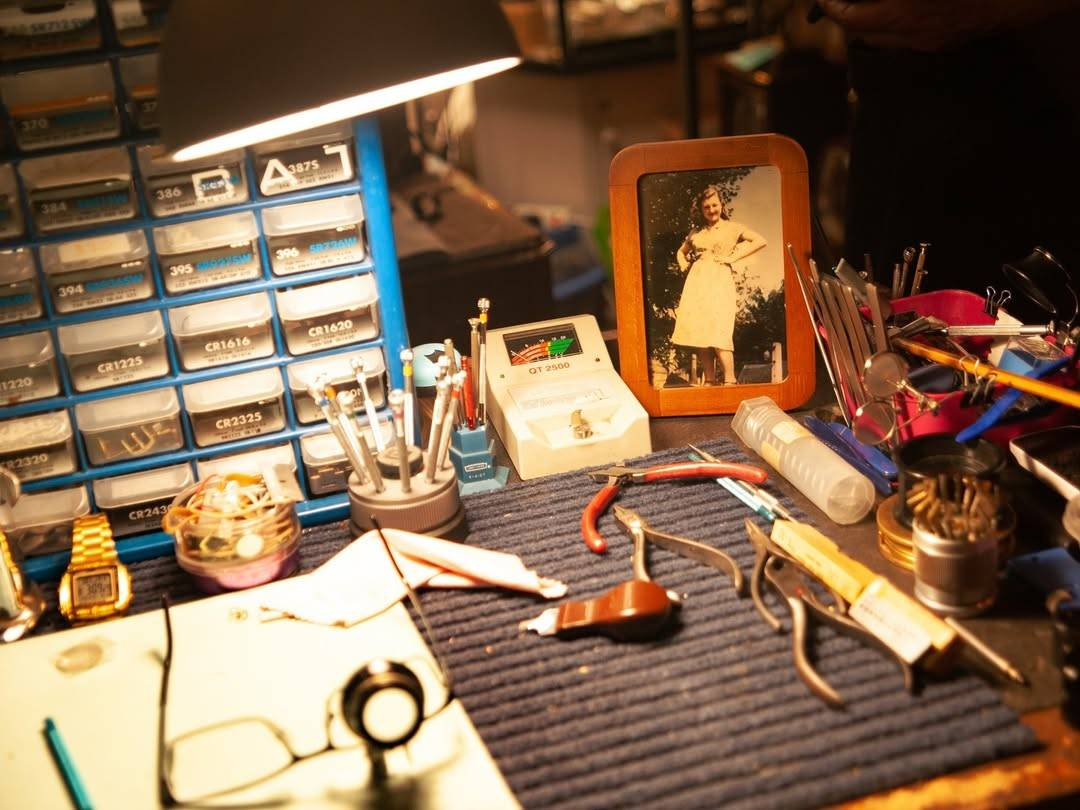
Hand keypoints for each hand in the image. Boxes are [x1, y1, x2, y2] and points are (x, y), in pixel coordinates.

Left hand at [819, 0, 1044, 50]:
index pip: (849, 17)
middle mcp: (909, 33)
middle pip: (860, 33)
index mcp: (902, 12)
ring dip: (868, 24)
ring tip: (865, 6)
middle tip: (840, 0)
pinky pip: (903, 41)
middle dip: (847, 16)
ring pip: (880, 40)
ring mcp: (926, 42)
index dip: (831, 5)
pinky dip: (892, 27)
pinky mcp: (940, 44)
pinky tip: (897, 11)